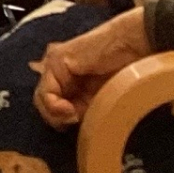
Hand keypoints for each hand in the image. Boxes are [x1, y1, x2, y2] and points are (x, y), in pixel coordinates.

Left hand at [33, 8, 150, 128]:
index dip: (61, 122)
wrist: (132, 48)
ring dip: (57, 115)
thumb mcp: (99, 102)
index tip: (78, 124)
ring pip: (41, 100)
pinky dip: (55, 106)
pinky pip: (45, 91)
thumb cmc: (124, 74)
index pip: (51, 108)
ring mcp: (54, 64)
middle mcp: (57, 72)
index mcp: (68, 81)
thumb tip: (62, 124)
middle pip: (43, 104)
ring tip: (75, 115)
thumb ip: (80, 110)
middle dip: (58, 119)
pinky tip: (69, 109)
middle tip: (76, 121)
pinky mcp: (56, 60)